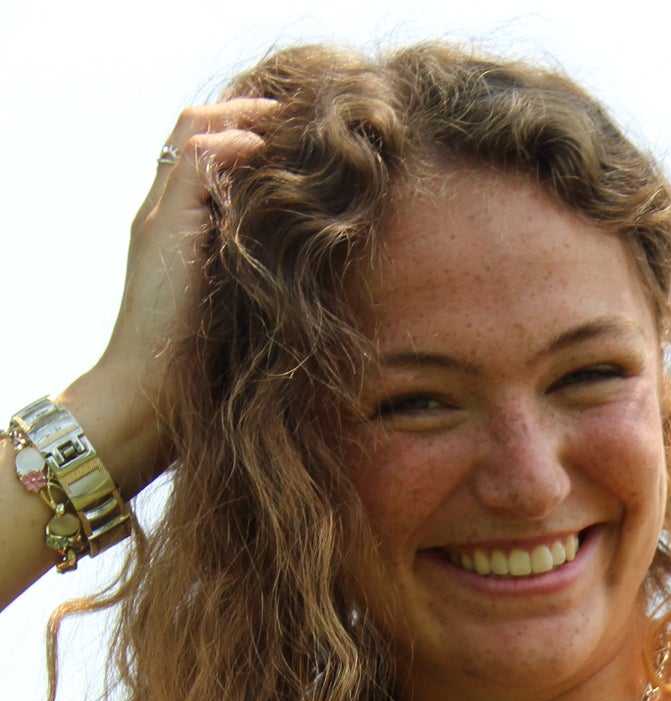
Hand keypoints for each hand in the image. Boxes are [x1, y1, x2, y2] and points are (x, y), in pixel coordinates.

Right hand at [64, 100, 274, 495]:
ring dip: (243, 118)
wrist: (147, 398)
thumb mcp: (233, 317)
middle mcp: (162, 216)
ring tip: (287, 120)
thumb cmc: (195, 375)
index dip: (243, 138)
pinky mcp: (168, 226)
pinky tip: (267, 150)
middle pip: (195, 132)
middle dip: (245, 114)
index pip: (202, 159)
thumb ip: (252, 282)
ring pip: (193, 132)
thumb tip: (305, 277)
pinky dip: (233, 144)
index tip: (291, 142)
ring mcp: (161, 217)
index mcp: (175, 233)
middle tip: (295, 115)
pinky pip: (199, 158)